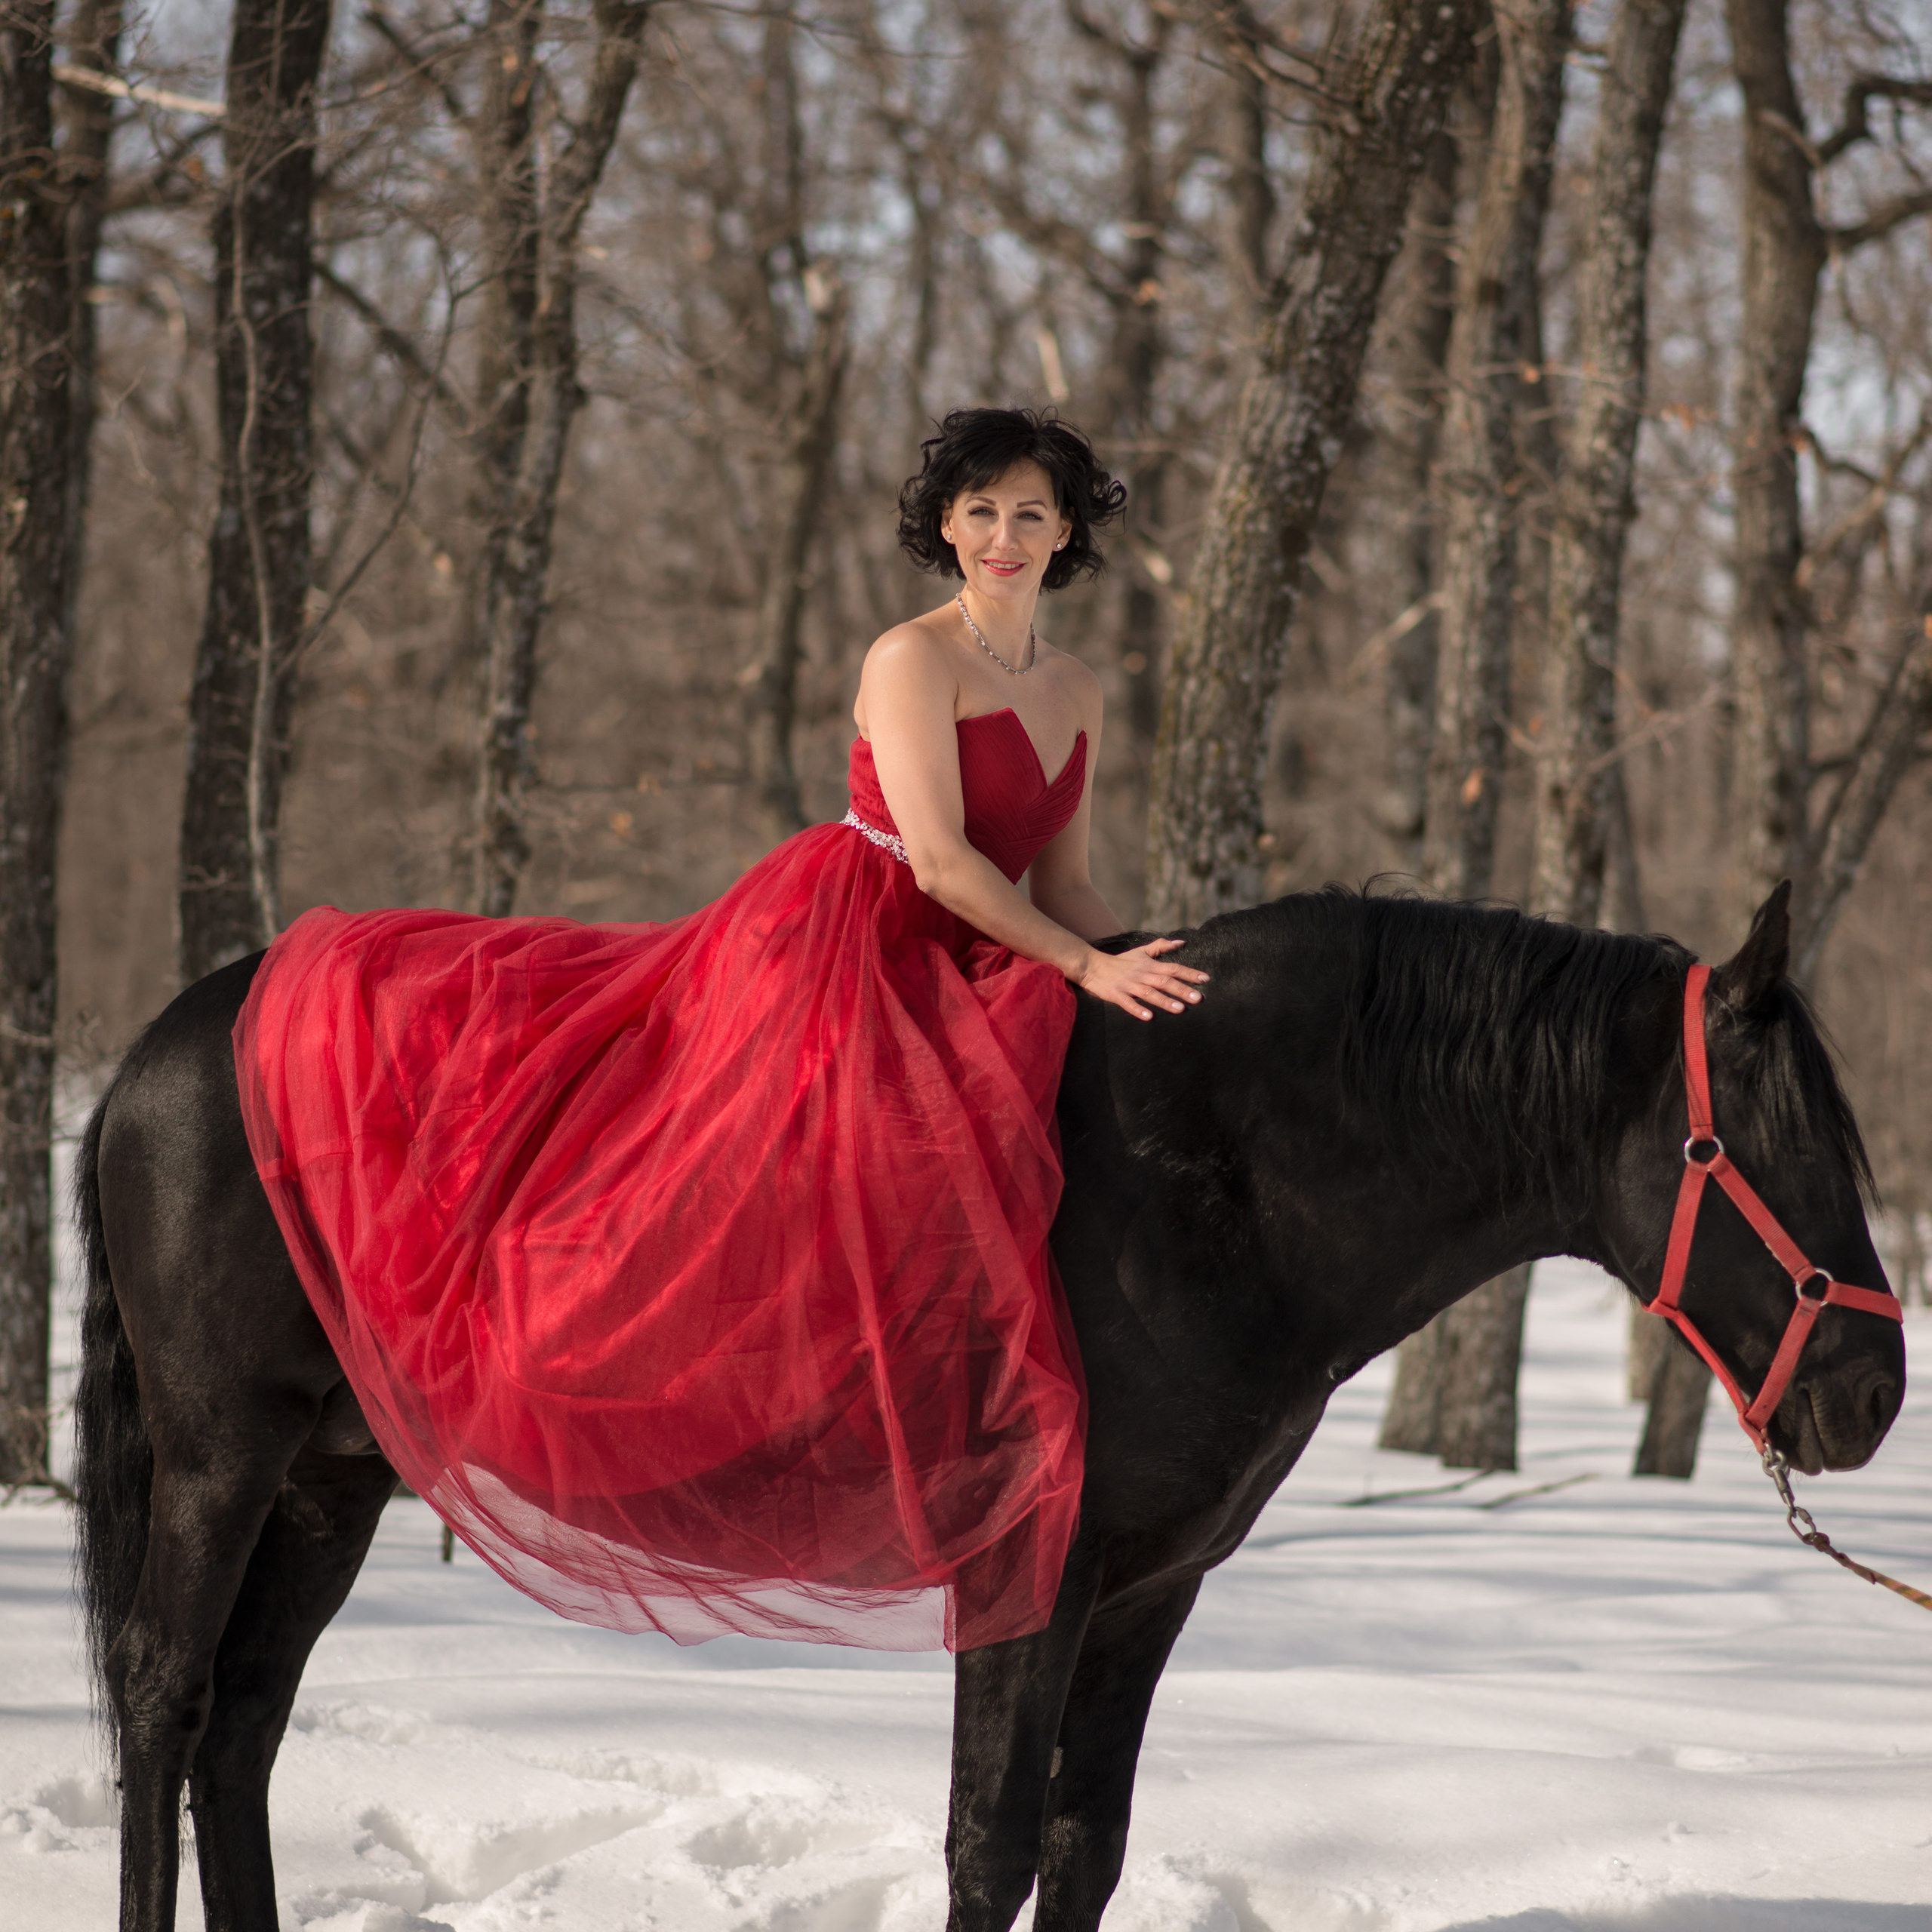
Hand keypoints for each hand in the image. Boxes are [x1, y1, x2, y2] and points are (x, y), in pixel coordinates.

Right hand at [1075, 938, 1208, 1021]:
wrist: (1092, 966)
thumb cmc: (1120, 961)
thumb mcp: (1141, 951)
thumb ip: (1161, 947)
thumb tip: (1181, 942)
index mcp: (1149, 965)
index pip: (1173, 968)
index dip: (1189, 973)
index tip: (1205, 979)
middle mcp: (1141, 975)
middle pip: (1165, 982)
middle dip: (1182, 990)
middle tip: (1198, 998)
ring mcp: (1129, 985)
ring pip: (1149, 993)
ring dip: (1164, 1001)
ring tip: (1179, 1009)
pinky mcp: (1116, 994)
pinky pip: (1128, 1003)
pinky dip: (1138, 1009)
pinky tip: (1149, 1017)